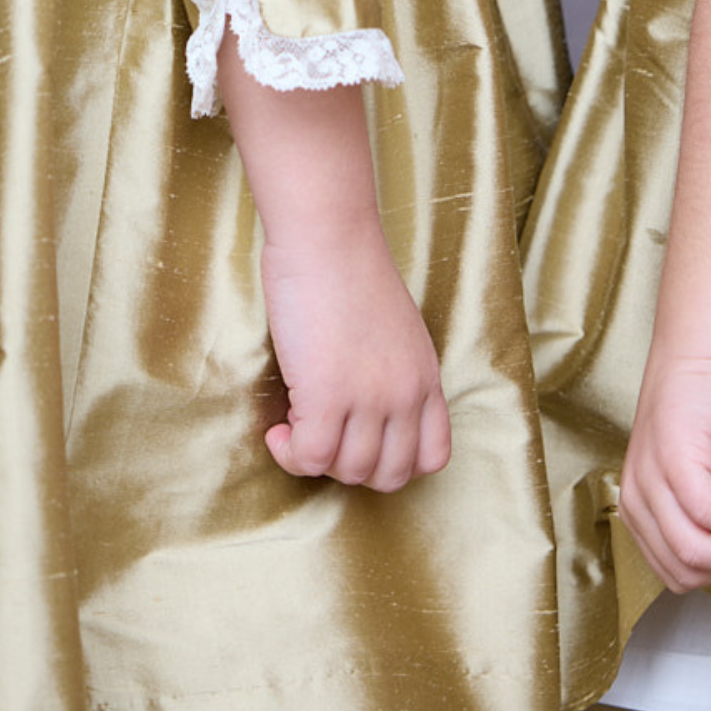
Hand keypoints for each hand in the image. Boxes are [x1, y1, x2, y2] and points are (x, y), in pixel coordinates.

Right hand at [258, 222, 450, 491]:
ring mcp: (369, 400)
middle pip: (388, 474)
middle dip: (350, 467)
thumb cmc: (350, 267)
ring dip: (316, 459)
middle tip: (322, 435)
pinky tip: (278, 430)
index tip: (360, 442)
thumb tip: (361, 407)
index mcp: (426, 378)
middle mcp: (405, 395)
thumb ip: (393, 371)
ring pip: (348, 471)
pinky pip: (310, 458)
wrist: (327, 236)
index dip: (392, 463)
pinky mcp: (326, 397)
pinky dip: (290, 455)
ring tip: (295, 425)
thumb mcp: (397, 328)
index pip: (432, 457)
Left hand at [618, 351, 710, 591]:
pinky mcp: (674, 457)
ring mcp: (651, 475)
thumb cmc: (700, 412)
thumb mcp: (691, 476)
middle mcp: (635, 493)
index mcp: (635, 504)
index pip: (670, 572)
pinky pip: (708, 514)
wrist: (700, 354)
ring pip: (693, 549)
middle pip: (682, 568)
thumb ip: (695, 518)